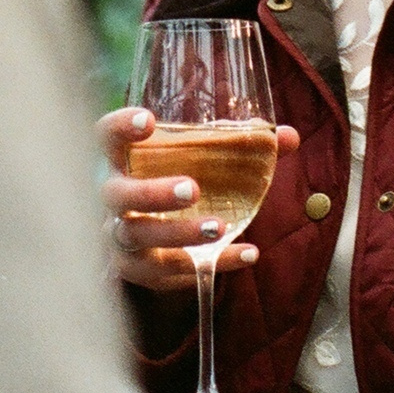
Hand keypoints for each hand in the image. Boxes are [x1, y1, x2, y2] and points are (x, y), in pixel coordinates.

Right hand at [99, 107, 301, 291]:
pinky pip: (170, 272)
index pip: (106, 136)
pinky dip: (212, 263)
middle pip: (119, 196)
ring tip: (219, 227)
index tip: (150, 120)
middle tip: (192, 189)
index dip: (121, 127)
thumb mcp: (194, 156)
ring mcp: (120, 238)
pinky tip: (246, 253)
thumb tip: (288, 136)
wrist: (140, 235)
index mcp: (119, 159)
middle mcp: (111, 198)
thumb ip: (239, 144)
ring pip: (140, 239)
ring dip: (179, 235)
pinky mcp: (139, 270)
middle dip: (153, 194)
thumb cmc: (169, 180)